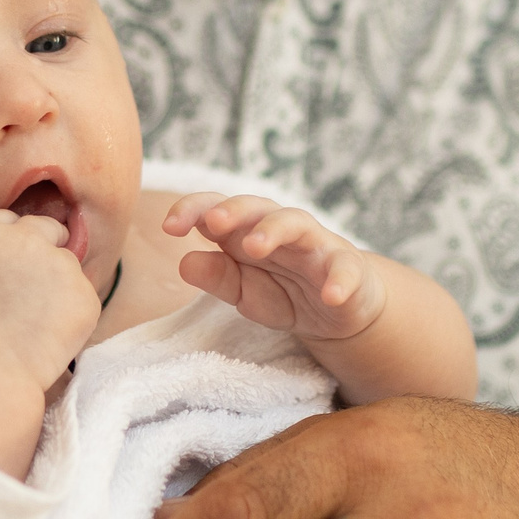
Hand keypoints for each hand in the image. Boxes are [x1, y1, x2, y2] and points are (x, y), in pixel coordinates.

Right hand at [0, 209, 100, 388]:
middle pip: (49, 230)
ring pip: (68, 267)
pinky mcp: (86, 295)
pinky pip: (82, 298)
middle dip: (47, 249)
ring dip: (59, 285)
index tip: (14, 261)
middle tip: (33, 288)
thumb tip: (10, 247)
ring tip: (33, 322)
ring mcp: (62, 265)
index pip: (13, 219)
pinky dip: (72, 314)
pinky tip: (48, 336)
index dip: (15, 239)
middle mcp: (29, 238)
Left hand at [166, 192, 386, 342]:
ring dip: (275, 230)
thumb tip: (185, 261)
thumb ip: (218, 277)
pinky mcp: (348, 268)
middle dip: (234, 211)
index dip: (193, 210)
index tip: (170, 227)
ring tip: (256, 247)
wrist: (339, 311)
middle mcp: (281, 229)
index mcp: (247, 231)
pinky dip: (339, 280)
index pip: (217, 209)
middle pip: (256, 207)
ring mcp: (316, 245)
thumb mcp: (244, 292)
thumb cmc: (285, 292)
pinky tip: (331, 296)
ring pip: (297, 224)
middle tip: (214, 223)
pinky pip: (344, 268)